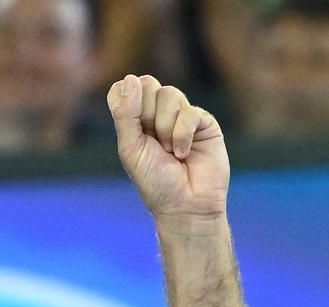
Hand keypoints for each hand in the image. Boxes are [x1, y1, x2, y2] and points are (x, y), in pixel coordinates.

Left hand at [106, 74, 227, 232]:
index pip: (125, 88)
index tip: (132, 126)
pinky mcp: (203, 122)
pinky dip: (182, 135)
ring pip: (169, 94)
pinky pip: (189, 111)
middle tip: (152, 142)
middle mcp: (157, 114)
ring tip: (169, 152)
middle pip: (148, 84)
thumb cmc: (155, 182)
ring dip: (165, 128)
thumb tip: (131, 78)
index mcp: (135, 119)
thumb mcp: (131, 149)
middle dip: (146, 115)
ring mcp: (181, 116)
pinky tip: (183, 154)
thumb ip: (126, 115)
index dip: (127, 100)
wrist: (185, 206)